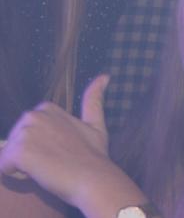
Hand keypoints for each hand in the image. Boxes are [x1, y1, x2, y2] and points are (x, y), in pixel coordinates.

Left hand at [0, 76, 111, 205]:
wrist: (92, 176)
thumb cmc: (94, 154)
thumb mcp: (95, 123)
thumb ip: (94, 98)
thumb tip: (104, 76)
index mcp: (46, 109)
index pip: (25, 134)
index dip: (40, 146)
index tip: (59, 150)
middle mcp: (33, 115)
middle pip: (14, 144)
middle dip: (28, 155)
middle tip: (54, 160)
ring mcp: (25, 132)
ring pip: (9, 156)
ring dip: (23, 167)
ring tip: (48, 166)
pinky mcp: (19, 151)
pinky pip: (4, 167)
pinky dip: (17, 175)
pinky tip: (39, 172)